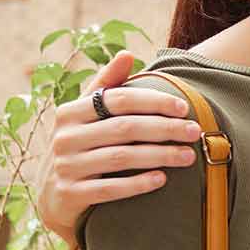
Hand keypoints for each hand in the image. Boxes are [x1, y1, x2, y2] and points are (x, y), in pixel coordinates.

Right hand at [36, 49, 203, 240]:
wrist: (53, 195)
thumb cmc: (81, 145)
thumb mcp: (87, 115)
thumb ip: (107, 85)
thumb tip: (128, 53)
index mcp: (70, 112)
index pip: (117, 99)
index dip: (153, 101)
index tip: (184, 106)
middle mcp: (64, 137)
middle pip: (124, 128)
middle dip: (165, 128)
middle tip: (196, 131)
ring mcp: (65, 166)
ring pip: (121, 157)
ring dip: (160, 155)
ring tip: (190, 156)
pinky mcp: (70, 194)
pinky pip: (109, 188)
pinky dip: (138, 183)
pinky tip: (162, 179)